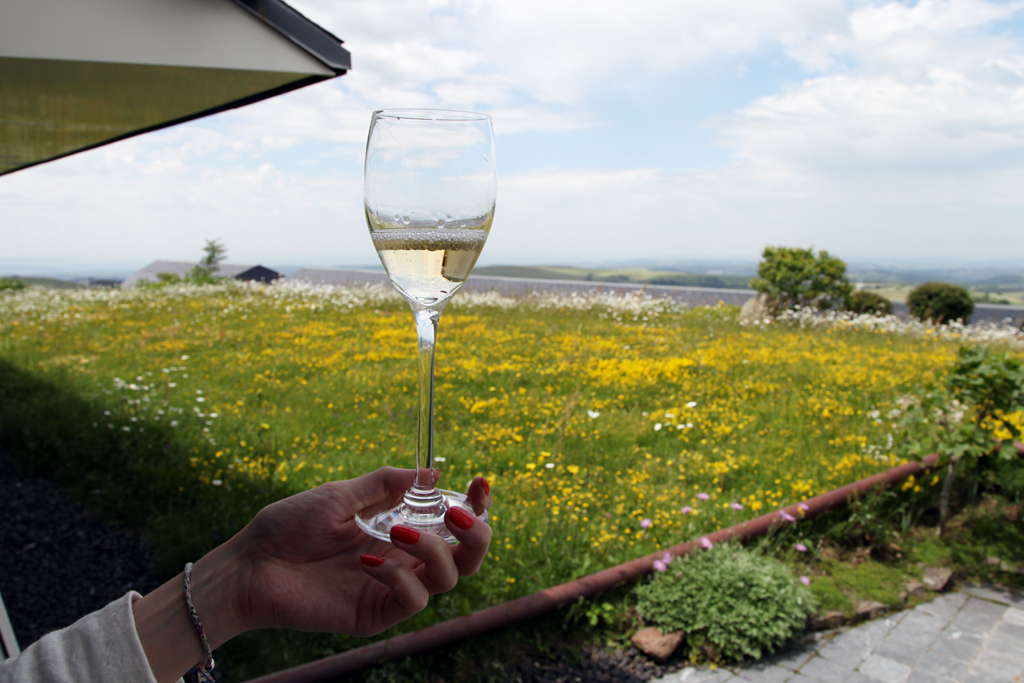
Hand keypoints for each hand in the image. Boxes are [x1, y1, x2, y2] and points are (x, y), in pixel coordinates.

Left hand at [231, 467, 492, 636]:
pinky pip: (411, 599)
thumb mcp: (340, 495)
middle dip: (477, 533)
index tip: (480, 483)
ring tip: (398, 530)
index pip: (454, 524)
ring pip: (448, 578)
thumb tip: (432, 472)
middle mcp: (404, 559)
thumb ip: (385, 484)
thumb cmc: (288, 526)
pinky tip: (366, 561)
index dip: (477, 506)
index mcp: (400, 529)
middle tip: (458, 513)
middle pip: (468, 556)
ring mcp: (392, 588)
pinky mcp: (375, 613)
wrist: (249, 565)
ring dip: (434, 550)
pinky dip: (398, 576)